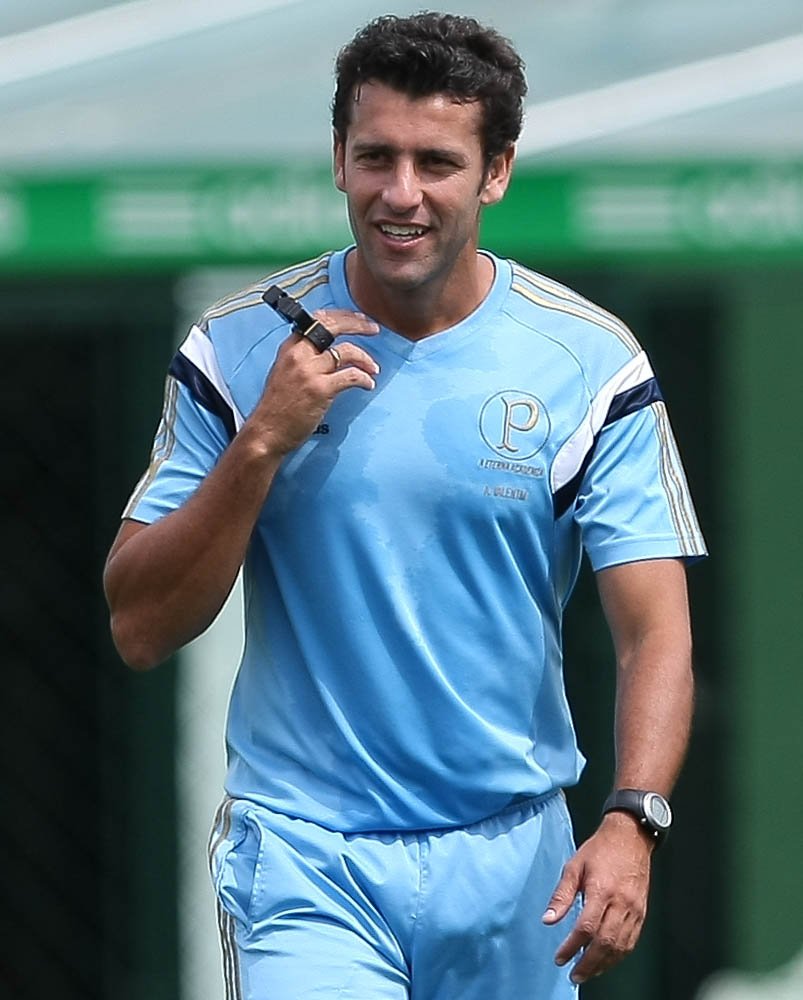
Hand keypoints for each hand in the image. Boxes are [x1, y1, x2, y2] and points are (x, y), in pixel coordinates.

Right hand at [249, 308, 379, 454]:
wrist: (267, 432)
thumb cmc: (277, 408)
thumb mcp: (284, 373)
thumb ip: (303, 358)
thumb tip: (328, 352)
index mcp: (290, 348)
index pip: (318, 319)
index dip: (342, 316)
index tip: (358, 319)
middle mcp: (298, 354)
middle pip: (333, 327)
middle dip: (358, 325)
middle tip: (373, 328)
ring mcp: (309, 371)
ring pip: (346, 351)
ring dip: (365, 358)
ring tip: (373, 368)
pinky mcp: (320, 389)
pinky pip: (350, 376)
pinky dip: (364, 379)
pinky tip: (368, 384)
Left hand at [542, 812, 654, 983]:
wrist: (630, 837)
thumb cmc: (600, 850)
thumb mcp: (574, 866)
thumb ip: (561, 895)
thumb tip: (548, 920)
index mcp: (601, 890)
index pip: (586, 927)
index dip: (572, 947)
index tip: (560, 958)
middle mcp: (620, 903)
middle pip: (605, 943)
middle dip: (588, 964)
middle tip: (574, 975)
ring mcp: (634, 909)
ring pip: (620, 946)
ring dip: (604, 964)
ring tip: (588, 972)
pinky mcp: (642, 912)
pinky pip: (632, 941)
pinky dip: (619, 955)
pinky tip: (607, 960)